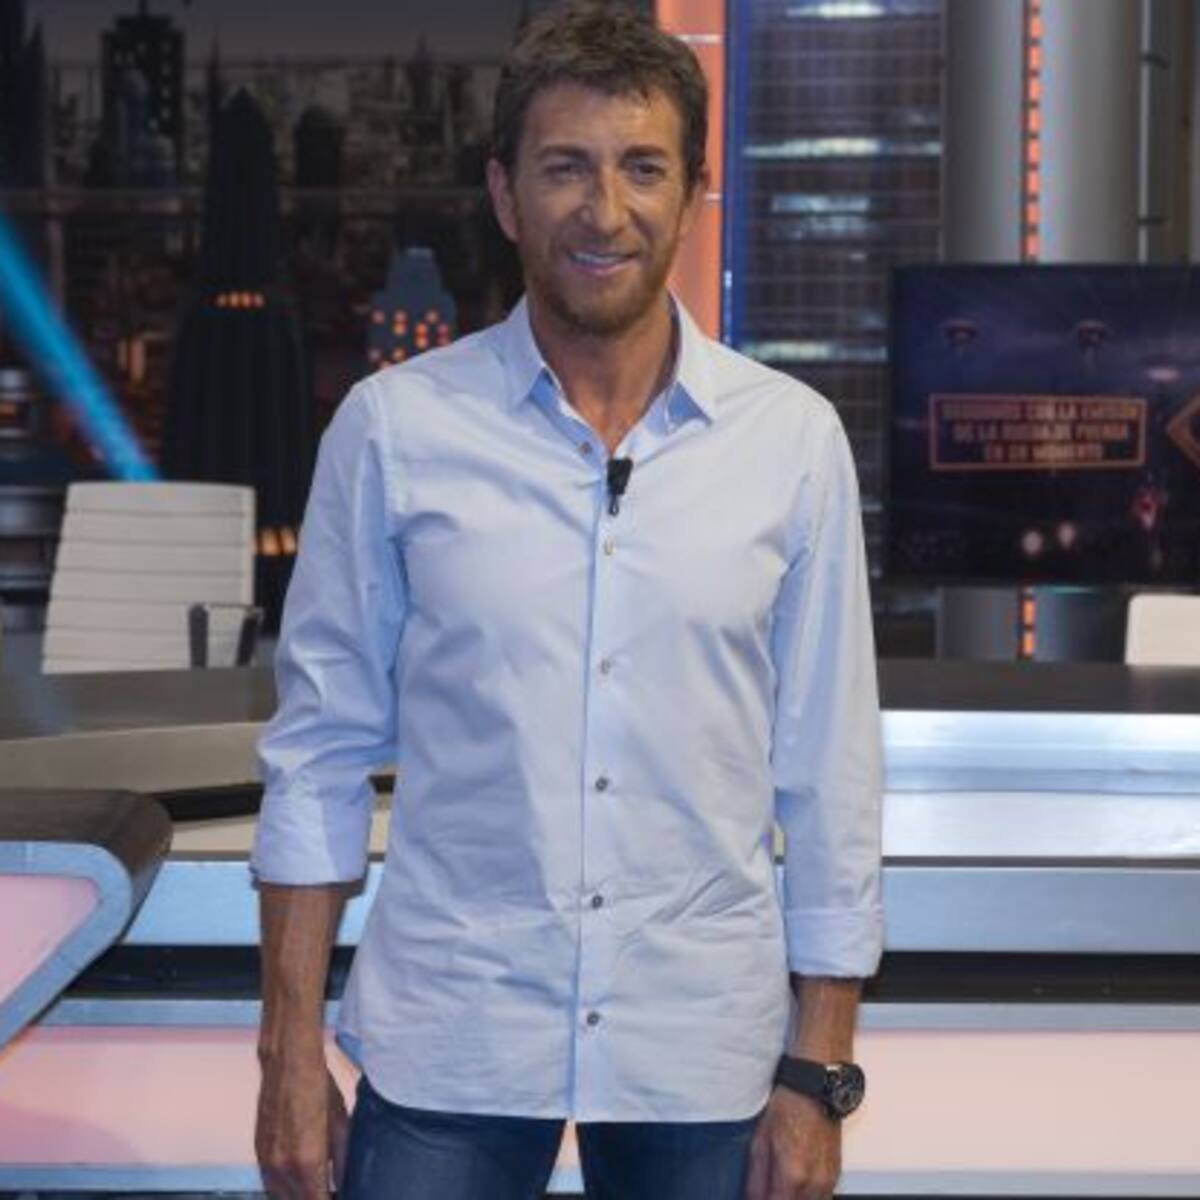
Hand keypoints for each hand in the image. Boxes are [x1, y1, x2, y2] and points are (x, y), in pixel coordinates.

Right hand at [256, 1059, 348, 1198]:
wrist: (287, 1063)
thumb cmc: (318, 1087)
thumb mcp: (341, 1123)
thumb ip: (342, 1160)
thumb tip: (344, 1184)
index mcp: (308, 1161)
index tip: (339, 1196)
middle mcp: (283, 1167)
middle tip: (329, 1190)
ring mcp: (267, 1161)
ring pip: (280, 1198)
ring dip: (297, 1197)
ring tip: (316, 1187)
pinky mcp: (258, 1152)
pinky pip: (269, 1183)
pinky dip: (283, 1188)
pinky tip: (298, 1179)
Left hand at [745, 1087, 840, 1199]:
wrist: (815, 1089)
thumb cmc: (788, 1107)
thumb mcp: (760, 1141)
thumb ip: (756, 1178)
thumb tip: (751, 1199)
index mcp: (793, 1175)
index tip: (754, 1199)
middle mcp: (815, 1183)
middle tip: (767, 1190)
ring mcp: (828, 1181)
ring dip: (793, 1199)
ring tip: (780, 1187)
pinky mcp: (836, 1175)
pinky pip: (821, 1198)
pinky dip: (807, 1197)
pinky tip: (797, 1184)